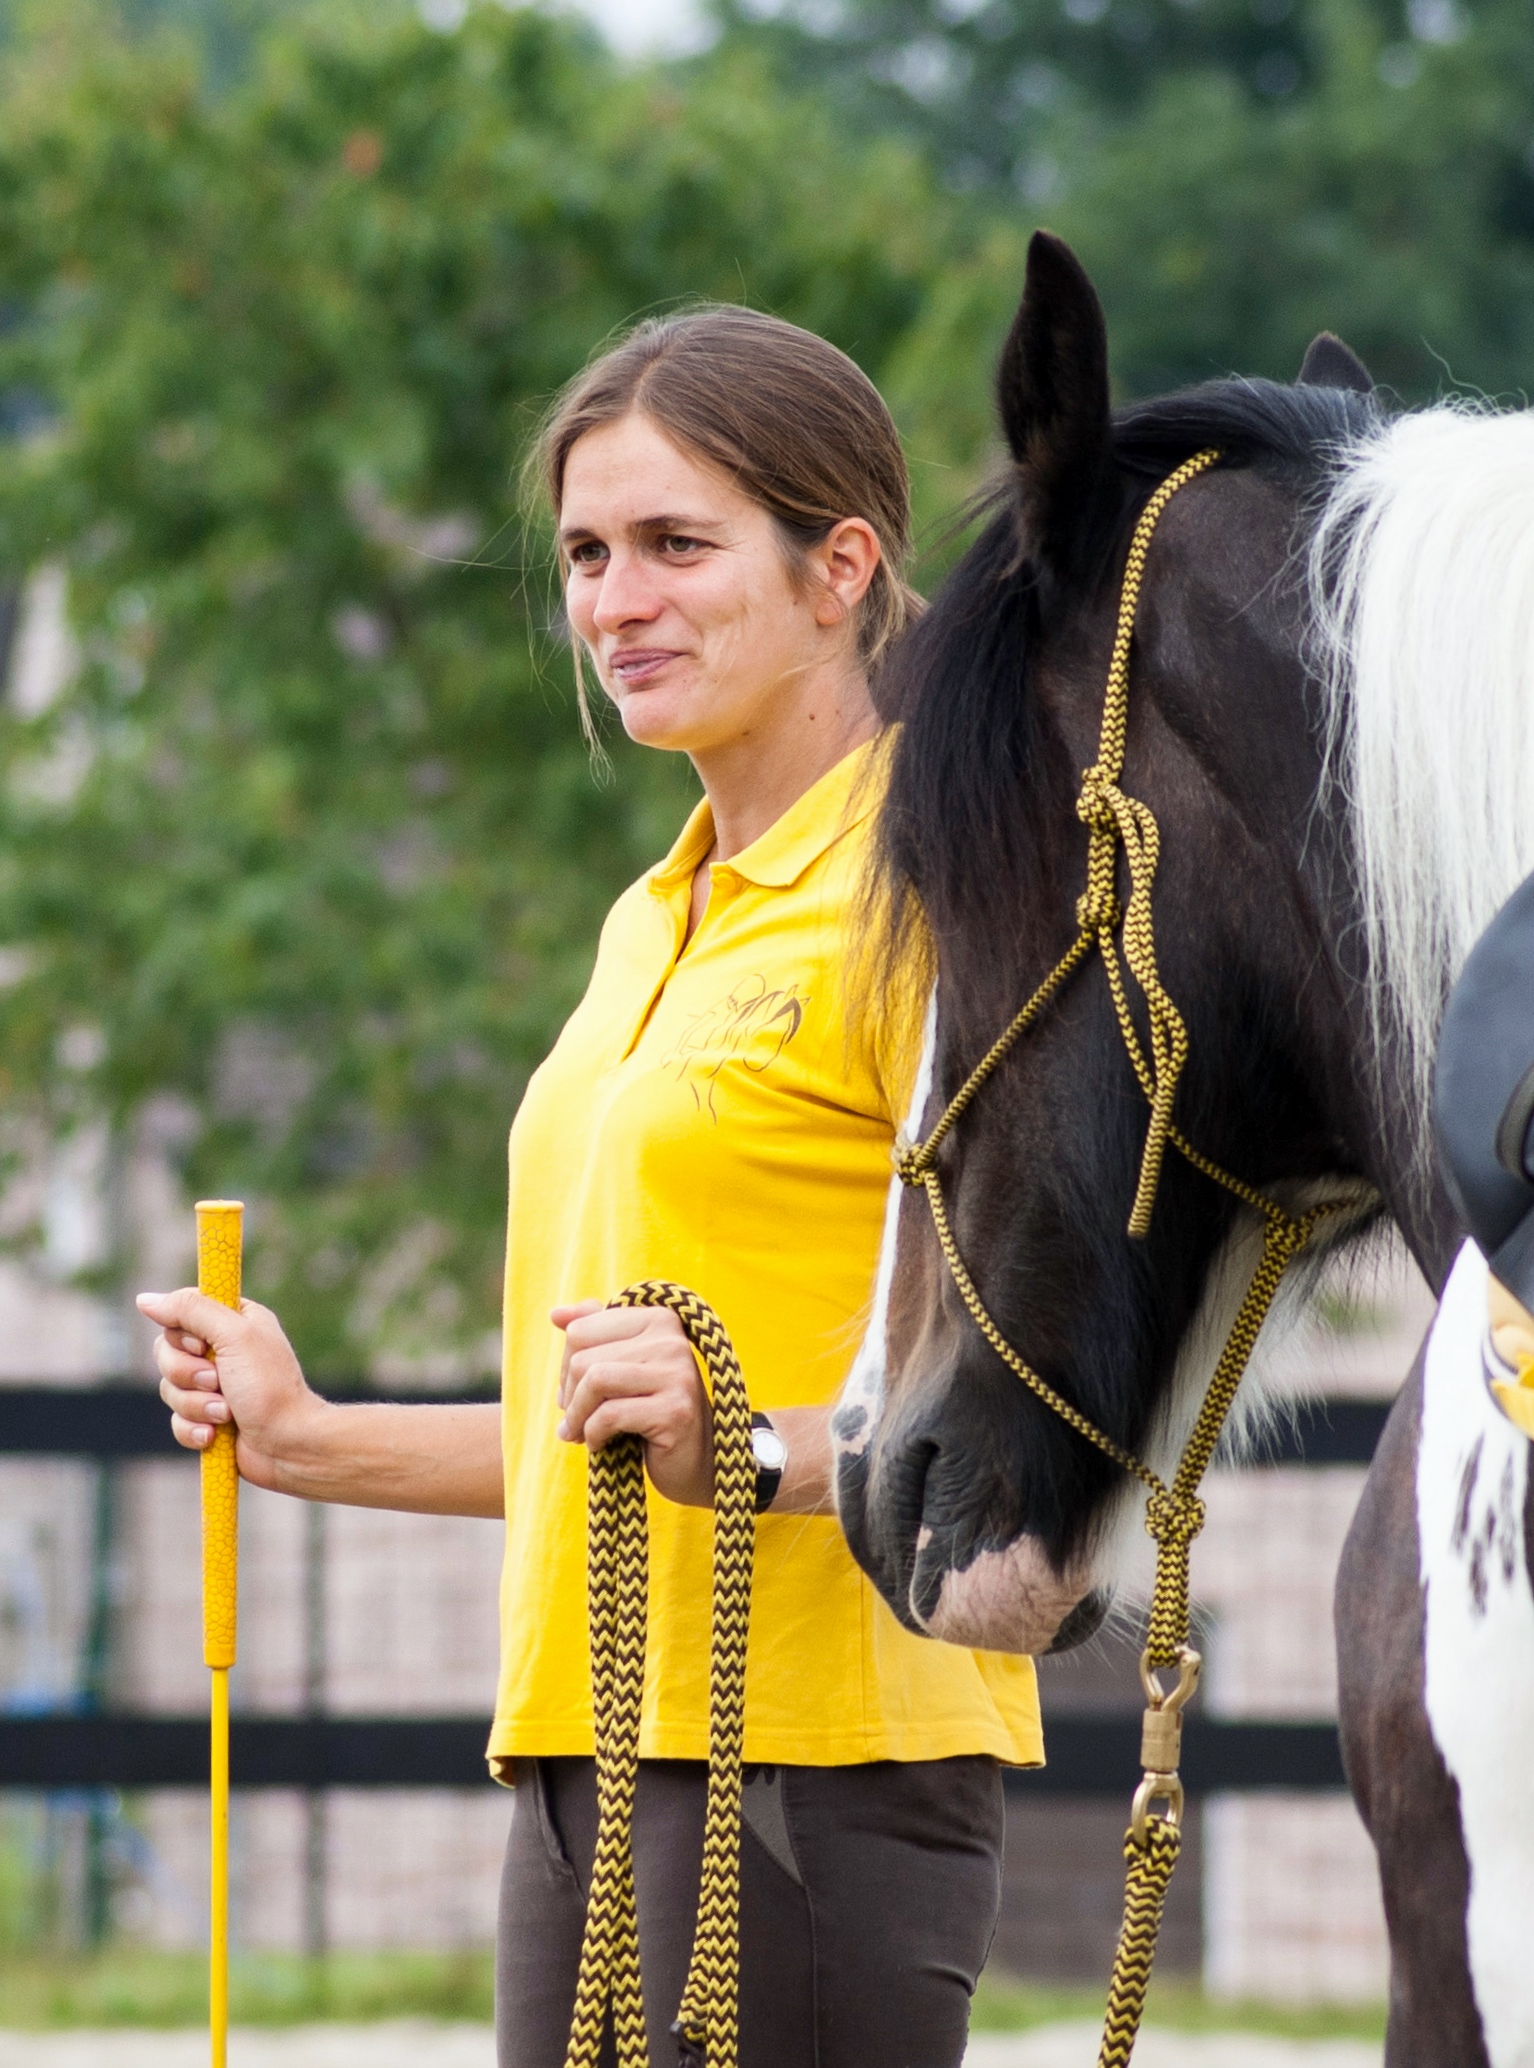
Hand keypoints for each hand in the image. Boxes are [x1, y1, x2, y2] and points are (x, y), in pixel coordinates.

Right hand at [136, 1287, 323, 1494]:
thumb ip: (191, 1311)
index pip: (180, 1311)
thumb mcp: (234, 1336)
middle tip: (218, 1381)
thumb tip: (145, 1300)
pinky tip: (216, 1435)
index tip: (203, 1345)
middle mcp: (222, 1349)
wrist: (289, 1445)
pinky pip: (176, 1420)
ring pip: (169, 1388)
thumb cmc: (269, 1387)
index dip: (183, 1333)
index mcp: (233, 1320)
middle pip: (166, 1352)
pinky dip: (194, 1429)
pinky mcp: (208, 1418)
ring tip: (227, 1412)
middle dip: (188, 1374)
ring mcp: (214, 1386)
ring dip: (196, 1404)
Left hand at [554, 1301, 713, 1506]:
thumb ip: (593, 1332)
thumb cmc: (650, 1409)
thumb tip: (555, 1313)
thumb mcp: (621, 1365)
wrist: (695, 1458)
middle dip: (569, 1396)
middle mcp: (671, 1339)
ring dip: (577, 1416)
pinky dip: (593, 1434)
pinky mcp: (675, 1410)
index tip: (574, 1393)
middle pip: (583, 1358)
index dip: (565, 1367)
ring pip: (594, 1381)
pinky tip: (599, 1444)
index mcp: (657, 1318)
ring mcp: (677, 1373)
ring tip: (579, 1433)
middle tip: (574, 1421)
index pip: (579, 1330)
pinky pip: (610, 1415)